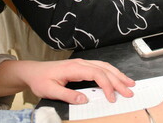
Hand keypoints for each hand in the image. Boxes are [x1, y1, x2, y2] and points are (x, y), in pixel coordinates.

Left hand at [18, 59, 134, 104]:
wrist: (32, 72)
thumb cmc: (40, 80)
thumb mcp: (50, 90)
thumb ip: (67, 95)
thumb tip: (84, 100)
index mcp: (74, 68)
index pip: (97, 74)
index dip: (107, 86)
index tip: (112, 98)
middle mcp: (80, 63)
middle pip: (105, 69)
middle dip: (119, 80)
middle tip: (130, 91)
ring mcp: (81, 63)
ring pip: (104, 66)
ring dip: (118, 74)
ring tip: (129, 83)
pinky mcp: (81, 66)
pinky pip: (100, 67)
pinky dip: (111, 72)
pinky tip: (116, 77)